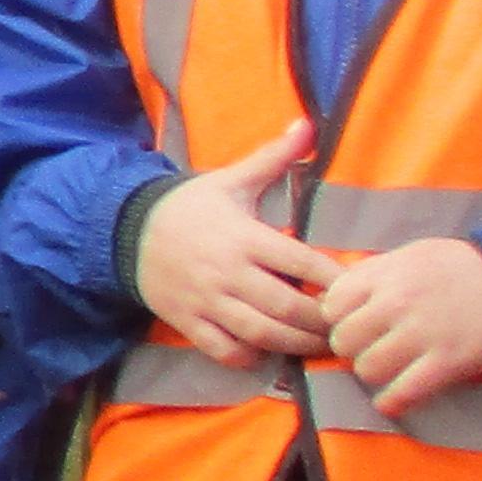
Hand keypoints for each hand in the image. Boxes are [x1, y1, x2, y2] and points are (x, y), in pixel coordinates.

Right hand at [134, 121, 335, 366]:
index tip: (358, 290)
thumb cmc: (190, 206)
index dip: (336, 280)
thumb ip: (274, 157)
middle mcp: (227, 272)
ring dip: (295, 344)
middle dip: (322, 322)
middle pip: (287, 307)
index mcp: (244, 236)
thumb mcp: (232, 180)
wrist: (124, 229)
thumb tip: (308, 123)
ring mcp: (206, 300)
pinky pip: (224, 350)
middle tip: (345, 326)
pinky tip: (267, 351)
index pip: (302, 262)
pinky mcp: (187, 321)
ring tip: (318, 344)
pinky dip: (250, 357)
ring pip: (260, 334)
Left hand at [319, 234, 481, 413]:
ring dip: (373, 372)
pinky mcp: (447, 362)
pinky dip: (392, 402)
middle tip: (370, 346)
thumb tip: (324, 298)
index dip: (338, 318)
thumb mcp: (404, 257)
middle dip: (353, 347)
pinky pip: (403, 393)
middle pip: (344, 341)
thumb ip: (366, 276)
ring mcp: (422, 335)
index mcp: (383, 276)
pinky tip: (391, 400)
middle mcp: (396, 304)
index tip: (353, 322)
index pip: (332, 306)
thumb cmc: (452, 269)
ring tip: (387, 366)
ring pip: (367, 369)